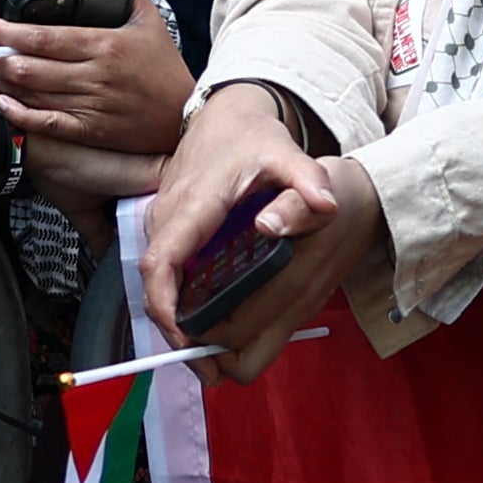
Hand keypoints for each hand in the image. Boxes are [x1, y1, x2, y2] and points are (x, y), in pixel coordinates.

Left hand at [0, 0, 191, 159]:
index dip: (9, 32)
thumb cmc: (164, 65)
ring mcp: (90, 106)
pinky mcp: (89, 131)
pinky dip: (18, 114)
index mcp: (104, 44)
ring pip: (32, 93)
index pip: (44, 37)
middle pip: (30, 67)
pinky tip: (1, 102)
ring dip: (0, 81)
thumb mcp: (149, 16)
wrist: (183, 115)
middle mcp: (94, 76)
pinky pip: (45, 124)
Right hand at [139, 89, 375, 378]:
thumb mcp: (286, 154)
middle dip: (175, 331)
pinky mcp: (167, 226)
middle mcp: (167, 216)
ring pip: (157, 280)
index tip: (188, 341)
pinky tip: (206, 322)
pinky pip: (165, 270)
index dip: (165, 307)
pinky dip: (178, 300)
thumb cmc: (255, 138)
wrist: (228, 113)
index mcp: (192, 205)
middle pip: (155, 284)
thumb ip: (308, 181)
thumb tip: (327, 208)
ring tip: (209, 355)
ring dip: (176, 319)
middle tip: (210, 369)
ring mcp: (162, 221)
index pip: (162, 263)